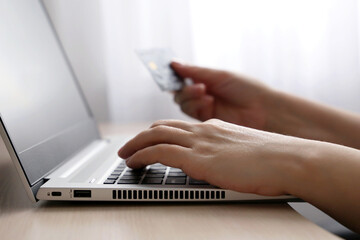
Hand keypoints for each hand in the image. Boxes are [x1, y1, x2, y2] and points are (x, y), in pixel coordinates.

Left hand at [118, 119, 308, 195]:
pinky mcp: (198, 158)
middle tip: (129, 145)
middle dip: (141, 135)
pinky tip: (134, 163)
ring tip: (125, 155)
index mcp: (215, 128)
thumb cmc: (275, 158)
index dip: (160, 132)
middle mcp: (204, 130)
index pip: (179, 126)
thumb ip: (229, 153)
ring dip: (135, 144)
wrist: (289, 159)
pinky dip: (141, 155)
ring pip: (154, 135)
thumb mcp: (246, 151)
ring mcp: (200, 142)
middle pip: (162, 126)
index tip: (151, 139)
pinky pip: (159, 152)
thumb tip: (223, 162)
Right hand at [171, 62, 273, 129]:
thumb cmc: (247, 89)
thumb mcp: (220, 75)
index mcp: (207, 81)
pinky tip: (209, 101)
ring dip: (190, 96)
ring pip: (183, 103)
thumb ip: (195, 71)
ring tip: (206, 94)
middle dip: (185, 88)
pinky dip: (196, 105)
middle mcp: (203, 95)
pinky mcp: (206, 121)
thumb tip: (174, 62)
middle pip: (180, 93)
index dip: (175, 75)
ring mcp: (204, 108)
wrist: (263, 110)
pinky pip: (190, 112)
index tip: (169, 71)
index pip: (184, 78)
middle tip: (199, 86)